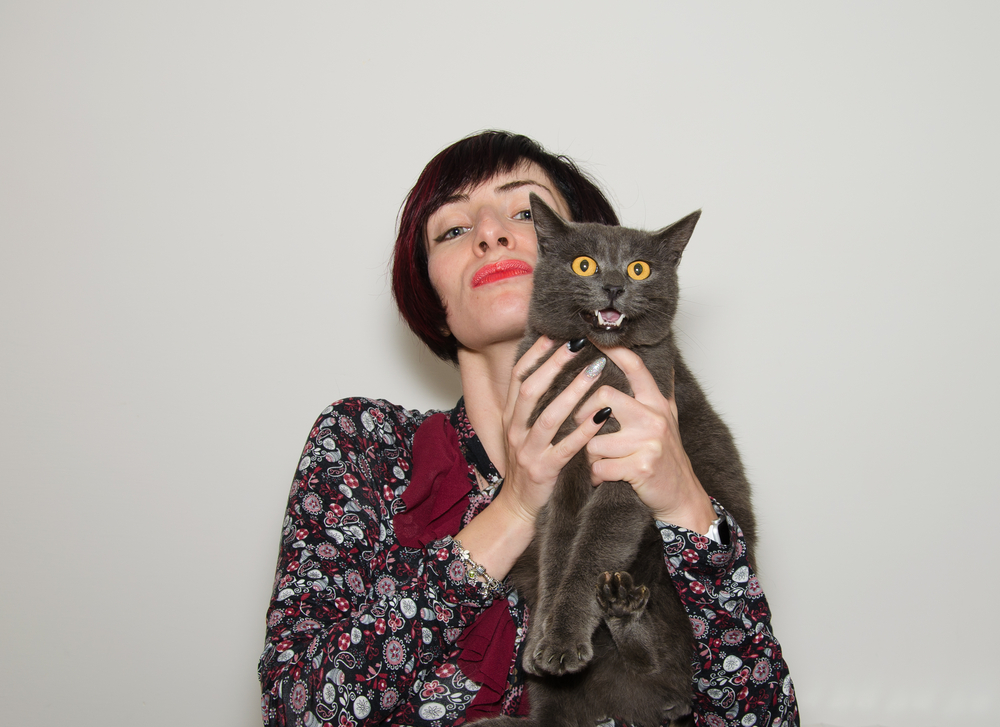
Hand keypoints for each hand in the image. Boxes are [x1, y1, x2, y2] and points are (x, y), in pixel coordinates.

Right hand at [493, 337, 610, 525]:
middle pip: (532, 390)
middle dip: (555, 365)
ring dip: (573, 392)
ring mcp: (527, 451)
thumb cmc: (529, 465)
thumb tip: (551, 370)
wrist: (518, 508)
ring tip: (596, 371)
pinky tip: (602, 415)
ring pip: (548, 417)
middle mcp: (514, 430)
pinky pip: (565, 448)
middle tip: (579, 344)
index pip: (519, 377)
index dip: (536, 354)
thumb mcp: (523, 431)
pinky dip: (583, 430)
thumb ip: (533, 405)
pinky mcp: (543, 471)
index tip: (556, 333)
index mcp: (510, 417)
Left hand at [583, 346, 716, 534]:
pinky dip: (596, 475)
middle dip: (583, 413)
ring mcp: (648, 442)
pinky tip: (604, 478)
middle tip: (582, 426)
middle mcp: (654, 417)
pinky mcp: (640, 467)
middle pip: (604, 398)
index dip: (614, 351)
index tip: (596, 339)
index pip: (636, 368)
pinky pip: (599, 466)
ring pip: (595, 439)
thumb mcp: (666, 420)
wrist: (682, 497)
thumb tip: (657, 359)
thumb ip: (657, 393)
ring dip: (590, 455)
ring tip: (600, 462)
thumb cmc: (666, 458)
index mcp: (656, 403)